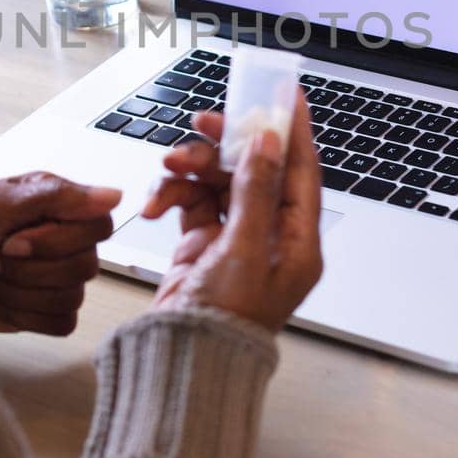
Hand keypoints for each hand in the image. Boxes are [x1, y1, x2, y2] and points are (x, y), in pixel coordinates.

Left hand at [0, 172, 119, 338]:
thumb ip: (53, 196)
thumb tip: (113, 196)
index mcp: (55, 206)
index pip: (99, 225)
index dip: (58, 239)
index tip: (14, 238)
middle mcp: (61, 241)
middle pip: (86, 266)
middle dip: (27, 268)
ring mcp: (53, 278)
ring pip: (71, 297)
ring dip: (18, 290)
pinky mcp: (42, 312)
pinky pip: (61, 323)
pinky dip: (22, 314)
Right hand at [140, 101, 323, 331]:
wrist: (179, 362)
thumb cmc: (222, 324)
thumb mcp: (243, 250)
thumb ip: (255, 191)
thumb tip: (267, 144)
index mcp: (297, 243)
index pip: (302, 172)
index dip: (293, 130)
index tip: (285, 94)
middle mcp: (269, 238)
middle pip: (254, 169)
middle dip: (225, 144)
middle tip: (204, 120)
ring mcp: (234, 241)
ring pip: (216, 180)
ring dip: (190, 168)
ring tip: (168, 167)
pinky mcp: (201, 246)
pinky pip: (190, 201)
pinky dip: (171, 194)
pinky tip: (155, 203)